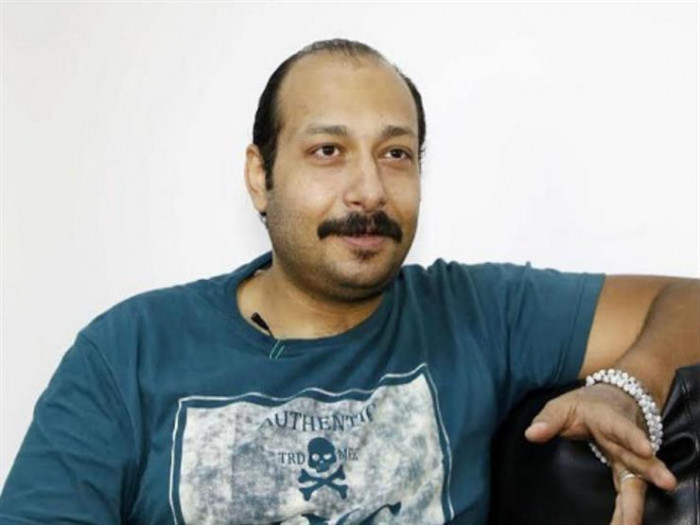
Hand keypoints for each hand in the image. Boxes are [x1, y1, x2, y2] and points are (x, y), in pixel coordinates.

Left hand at [524, 383, 676, 524]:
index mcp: (610, 420)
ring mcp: (628, 458)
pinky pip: (628, 493)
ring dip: (636, 502)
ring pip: (637, 480)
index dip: (634, 437)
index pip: (623, 428)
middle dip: (652, 471)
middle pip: (640, 457)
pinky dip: (627, 511)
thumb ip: (548, 420)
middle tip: (667, 483)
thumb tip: (531, 434)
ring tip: (633, 524)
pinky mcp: (626, 471)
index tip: (646, 448)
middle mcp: (625, 442)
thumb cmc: (586, 404)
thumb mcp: (564, 405)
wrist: (613, 399)